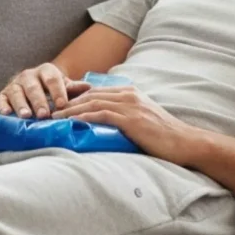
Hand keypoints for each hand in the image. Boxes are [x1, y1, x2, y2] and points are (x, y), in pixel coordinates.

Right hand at [0, 63, 91, 118]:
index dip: (57, 91)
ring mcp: (15, 84)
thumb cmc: (52, 89)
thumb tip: (88, 88)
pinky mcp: (3, 94)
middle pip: (33, 87)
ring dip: (21, 105)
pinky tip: (6, 114)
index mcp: (46, 71)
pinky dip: (3, 106)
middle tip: (44, 114)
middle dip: (39, 101)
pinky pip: (1, 99)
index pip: (52, 79)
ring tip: (26, 116)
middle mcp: (29, 75)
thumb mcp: (64, 86)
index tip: (62, 104)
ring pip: (17, 93)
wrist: (34, 87)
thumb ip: (74, 88)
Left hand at [51, 86, 202, 165]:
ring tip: (53, 117)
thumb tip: (106, 126)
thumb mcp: (143, 120)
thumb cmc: (165, 136)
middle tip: (49, 110)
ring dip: (70, 109)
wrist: (185, 142)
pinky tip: (70, 121)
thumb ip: (126, 116)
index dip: (76, 97)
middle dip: (68, 101)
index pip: (97, 92)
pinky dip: (83, 116)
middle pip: (90, 95)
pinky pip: (101, 114)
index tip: (59, 105)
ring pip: (92, 103)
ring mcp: (130, 105)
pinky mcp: (131, 119)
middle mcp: (129, 94)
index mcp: (131, 93)